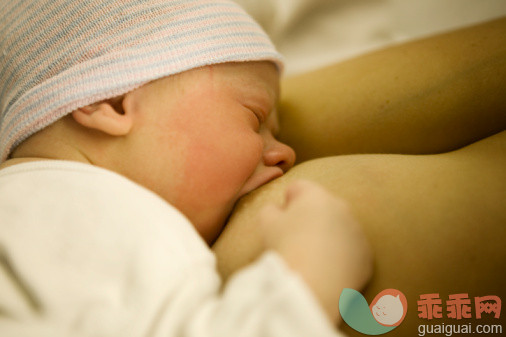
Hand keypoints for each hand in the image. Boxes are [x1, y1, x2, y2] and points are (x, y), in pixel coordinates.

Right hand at [259, 180, 372, 321]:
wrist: (310, 287)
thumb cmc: (285, 249)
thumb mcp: (266, 223)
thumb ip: (271, 209)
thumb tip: (278, 210)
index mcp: (317, 196)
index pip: (299, 187)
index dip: (287, 201)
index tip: (282, 219)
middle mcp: (342, 209)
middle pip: (323, 207)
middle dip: (311, 218)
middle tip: (296, 240)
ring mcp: (358, 233)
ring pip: (340, 229)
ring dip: (328, 237)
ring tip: (311, 258)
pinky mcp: (366, 258)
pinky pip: (351, 252)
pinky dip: (341, 259)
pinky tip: (326, 272)